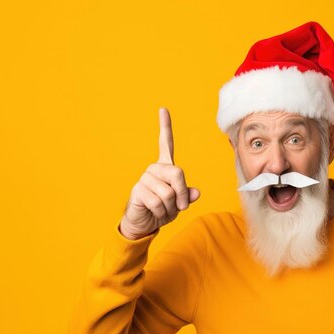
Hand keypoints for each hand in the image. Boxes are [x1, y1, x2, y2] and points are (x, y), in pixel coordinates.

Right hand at [119, 108, 199, 239]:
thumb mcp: (180, 203)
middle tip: (178, 206)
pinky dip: (161, 213)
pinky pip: (158, 202)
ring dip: (170, 207)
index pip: (166, 143)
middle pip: (178, 173)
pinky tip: (154, 212)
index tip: (163, 109)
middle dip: (182, 194)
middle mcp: (154, 169)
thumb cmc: (163, 210)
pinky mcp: (137, 190)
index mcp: (165, 167)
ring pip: (169, 193)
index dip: (165, 126)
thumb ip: (188, 195)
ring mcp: (145, 178)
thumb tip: (195, 193)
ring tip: (162, 210)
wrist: (144, 224)